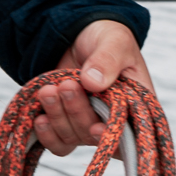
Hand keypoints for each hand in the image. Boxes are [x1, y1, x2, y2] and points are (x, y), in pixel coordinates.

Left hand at [29, 19, 155, 156]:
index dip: (113, 137)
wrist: (80, 32)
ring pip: (73, 138)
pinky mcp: (67, 123)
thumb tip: (93, 82)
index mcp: (136, 105)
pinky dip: (47, 134)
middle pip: (95, 135)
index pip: (132, 134)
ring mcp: (88, 123)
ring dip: (58, 117)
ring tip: (48, 92)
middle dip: (77, 112)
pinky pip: (57, 143)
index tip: (96, 127)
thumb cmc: (106, 37)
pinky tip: (39, 117)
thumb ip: (107, 60)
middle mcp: (114, 120)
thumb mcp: (114, 41)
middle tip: (66, 86)